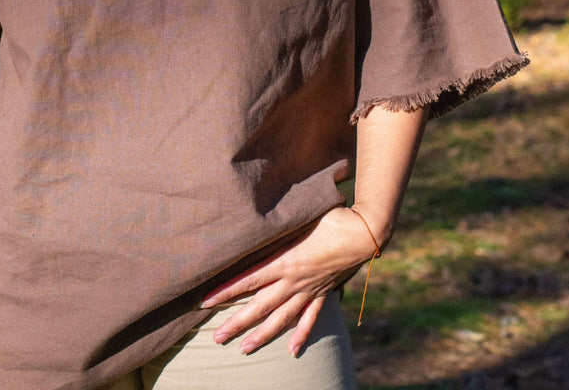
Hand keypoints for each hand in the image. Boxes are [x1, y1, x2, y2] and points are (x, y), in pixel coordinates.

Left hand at [199, 206, 378, 356]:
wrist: (363, 232)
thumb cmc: (328, 217)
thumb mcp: (297, 218)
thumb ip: (275, 225)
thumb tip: (252, 220)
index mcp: (284, 261)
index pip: (247, 280)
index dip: (225, 291)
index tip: (205, 302)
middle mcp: (293, 280)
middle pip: (259, 306)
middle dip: (236, 323)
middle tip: (216, 338)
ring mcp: (309, 290)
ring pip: (281, 318)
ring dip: (262, 335)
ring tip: (244, 349)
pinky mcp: (324, 293)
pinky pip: (310, 318)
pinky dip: (301, 334)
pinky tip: (292, 350)